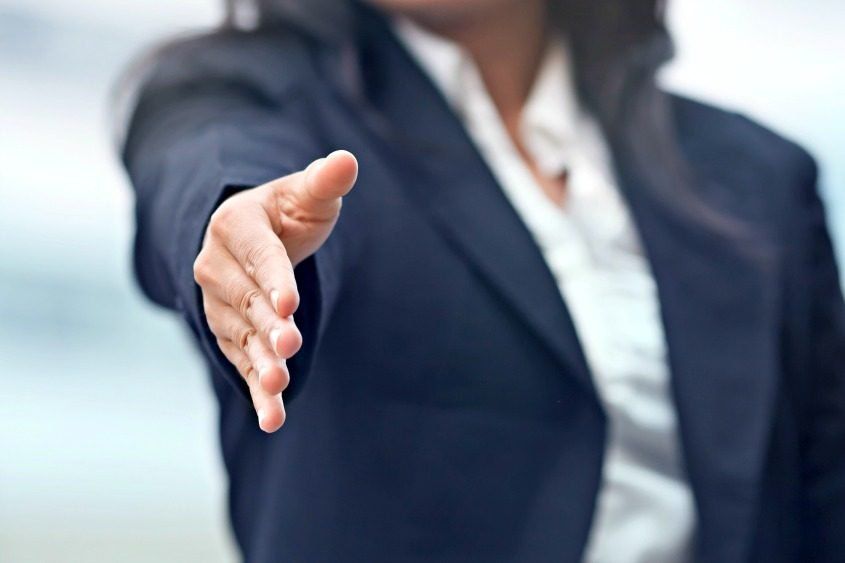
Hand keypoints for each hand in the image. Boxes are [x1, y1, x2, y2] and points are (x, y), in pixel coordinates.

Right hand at [193, 150, 357, 431]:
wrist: (253, 240)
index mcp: (235, 226)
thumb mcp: (306, 195)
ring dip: (259, 363)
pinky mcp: (230, 334)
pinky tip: (272, 419)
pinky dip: (256, 391)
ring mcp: (220, 305)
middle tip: (289, 348)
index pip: (259, 256)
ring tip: (278, 386)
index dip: (274, 279)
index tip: (289, 302)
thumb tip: (347, 160)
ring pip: (242, 337)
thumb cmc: (288, 214)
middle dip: (268, 326)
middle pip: (247, 301)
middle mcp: (217, 268)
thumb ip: (324, 182)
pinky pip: (242, 364)